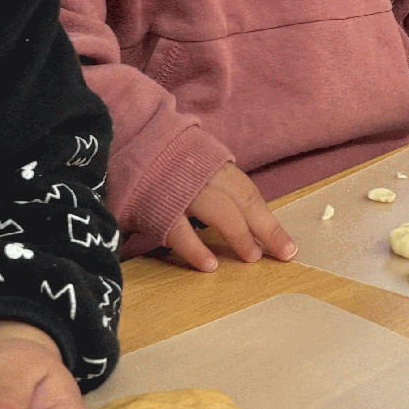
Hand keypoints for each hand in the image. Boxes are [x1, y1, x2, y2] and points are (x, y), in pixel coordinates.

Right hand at [162, 163, 294, 271]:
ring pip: (218, 211)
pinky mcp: (154, 206)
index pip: (248, 194)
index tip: (287, 247)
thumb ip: (214, 186)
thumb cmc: (160, 163)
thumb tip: (241, 220)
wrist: (120, 143)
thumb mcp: (193, 165)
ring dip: (238, 235)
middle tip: (282, 254)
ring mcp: (179, 188)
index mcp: (212, 165)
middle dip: (264, 228)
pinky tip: (210, 265)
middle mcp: (201, 173)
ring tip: (252, 259)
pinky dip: (196, 248)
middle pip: (241, 201)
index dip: (268, 220)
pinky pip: (180, 230)